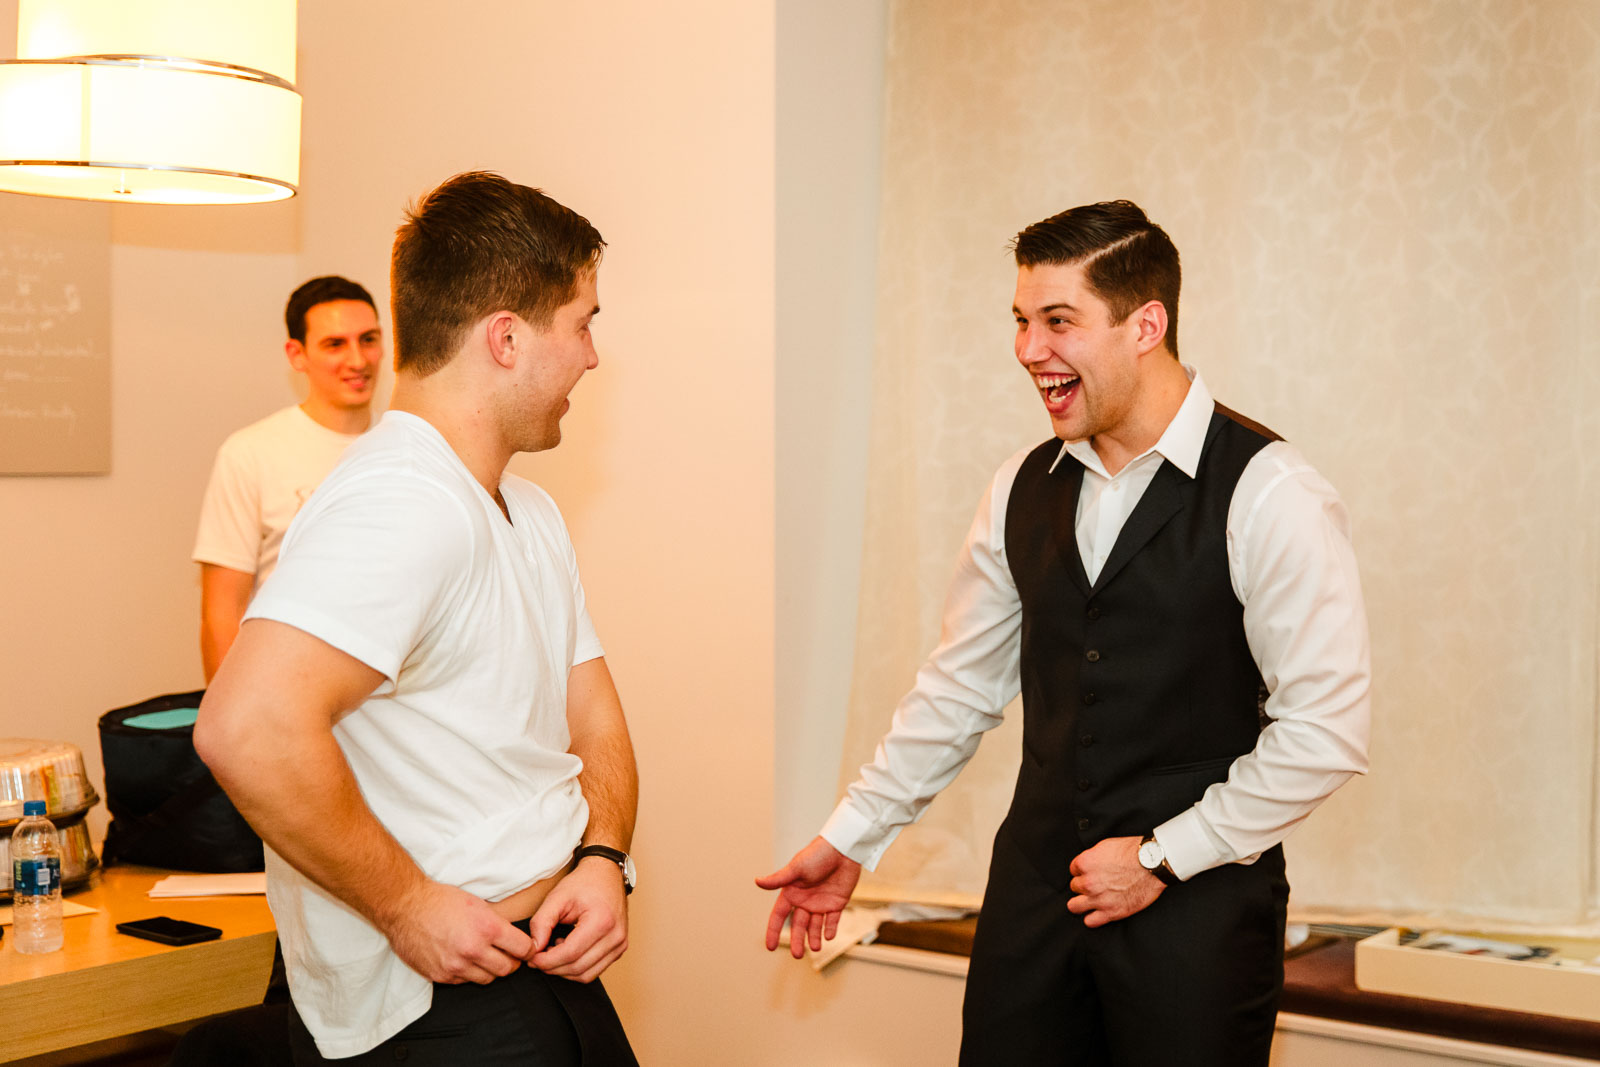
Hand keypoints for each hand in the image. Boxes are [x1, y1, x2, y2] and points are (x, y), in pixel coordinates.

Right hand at [381, 880, 532, 983]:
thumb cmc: (442, 901)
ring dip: (490, 970)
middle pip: (508, 968)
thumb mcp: (478, 904)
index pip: (523, 949)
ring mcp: (456, 966)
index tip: (527, 949)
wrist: (407, 907)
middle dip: (512, 962)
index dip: (528, 949)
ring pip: (487, 978)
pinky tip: (464, 960)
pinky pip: (465, 982)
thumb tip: (516, 939)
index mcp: (487, 928)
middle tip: (509, 955)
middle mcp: (473, 949)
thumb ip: (497, 924)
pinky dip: (468, 973)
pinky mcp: (441, 976)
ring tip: (485, 957)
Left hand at [527, 855, 628, 982]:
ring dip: (565, 970)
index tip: (532, 958)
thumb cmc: (584, 882)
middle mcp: (616, 936)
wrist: (607, 874)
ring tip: (553, 953)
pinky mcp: (620, 949)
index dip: (547, 961)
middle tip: (537, 959)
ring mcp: (620, 944)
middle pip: (578, 967)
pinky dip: (577, 968)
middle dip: (553, 968)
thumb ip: (542, 922)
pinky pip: (595, 970)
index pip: (570, 954)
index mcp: (602, 920)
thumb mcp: (557, 897)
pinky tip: (568, 951)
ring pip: (587, 975)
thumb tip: (534, 948)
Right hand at [755, 836, 861, 958]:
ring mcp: (821, 902)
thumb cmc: (817, 854)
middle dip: (796, 941)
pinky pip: (832, 921)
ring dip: (814, 938)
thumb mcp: (796, 868)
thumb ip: (779, 879)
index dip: (773, 931)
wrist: (843, 848)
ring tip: (815, 948)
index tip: (770, 947)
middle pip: (798, 925)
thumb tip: (757, 881)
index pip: (779, 915)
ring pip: (815, 926)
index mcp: (792, 892)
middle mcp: (804, 900)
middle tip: (797, 955)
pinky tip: (828, 937)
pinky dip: (830, 929)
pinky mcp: (836, 903)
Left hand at [1066, 836, 1164, 927]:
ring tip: (1090, 901)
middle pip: (1074, 887)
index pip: (1073, 870)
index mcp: (1085, 863)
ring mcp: (1099, 899)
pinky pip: (1090, 921)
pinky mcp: (1111, 912)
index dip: (1083, 871)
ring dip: (1081, 903)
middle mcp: (1088, 882)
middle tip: (1094, 885)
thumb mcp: (1106, 846)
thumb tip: (1088, 864)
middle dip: (1082, 886)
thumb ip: (1092, 858)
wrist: (1153, 864)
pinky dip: (1092, 918)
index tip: (1090, 872)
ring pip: (1074, 906)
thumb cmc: (1133, 852)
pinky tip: (1098, 912)